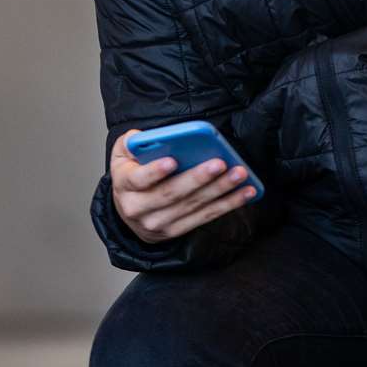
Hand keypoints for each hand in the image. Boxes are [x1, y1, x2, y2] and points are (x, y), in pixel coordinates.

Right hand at [109, 128, 256, 243]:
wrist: (129, 213)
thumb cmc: (130, 175)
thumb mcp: (121, 156)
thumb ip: (129, 142)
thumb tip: (142, 136)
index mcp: (125, 186)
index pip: (139, 179)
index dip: (155, 172)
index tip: (173, 161)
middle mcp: (139, 209)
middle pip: (171, 194)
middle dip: (198, 178)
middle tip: (220, 163)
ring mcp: (159, 223)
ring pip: (193, 206)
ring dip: (220, 190)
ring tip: (240, 174)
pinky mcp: (176, 230)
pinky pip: (205, 217)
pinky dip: (228, 205)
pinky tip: (245, 193)